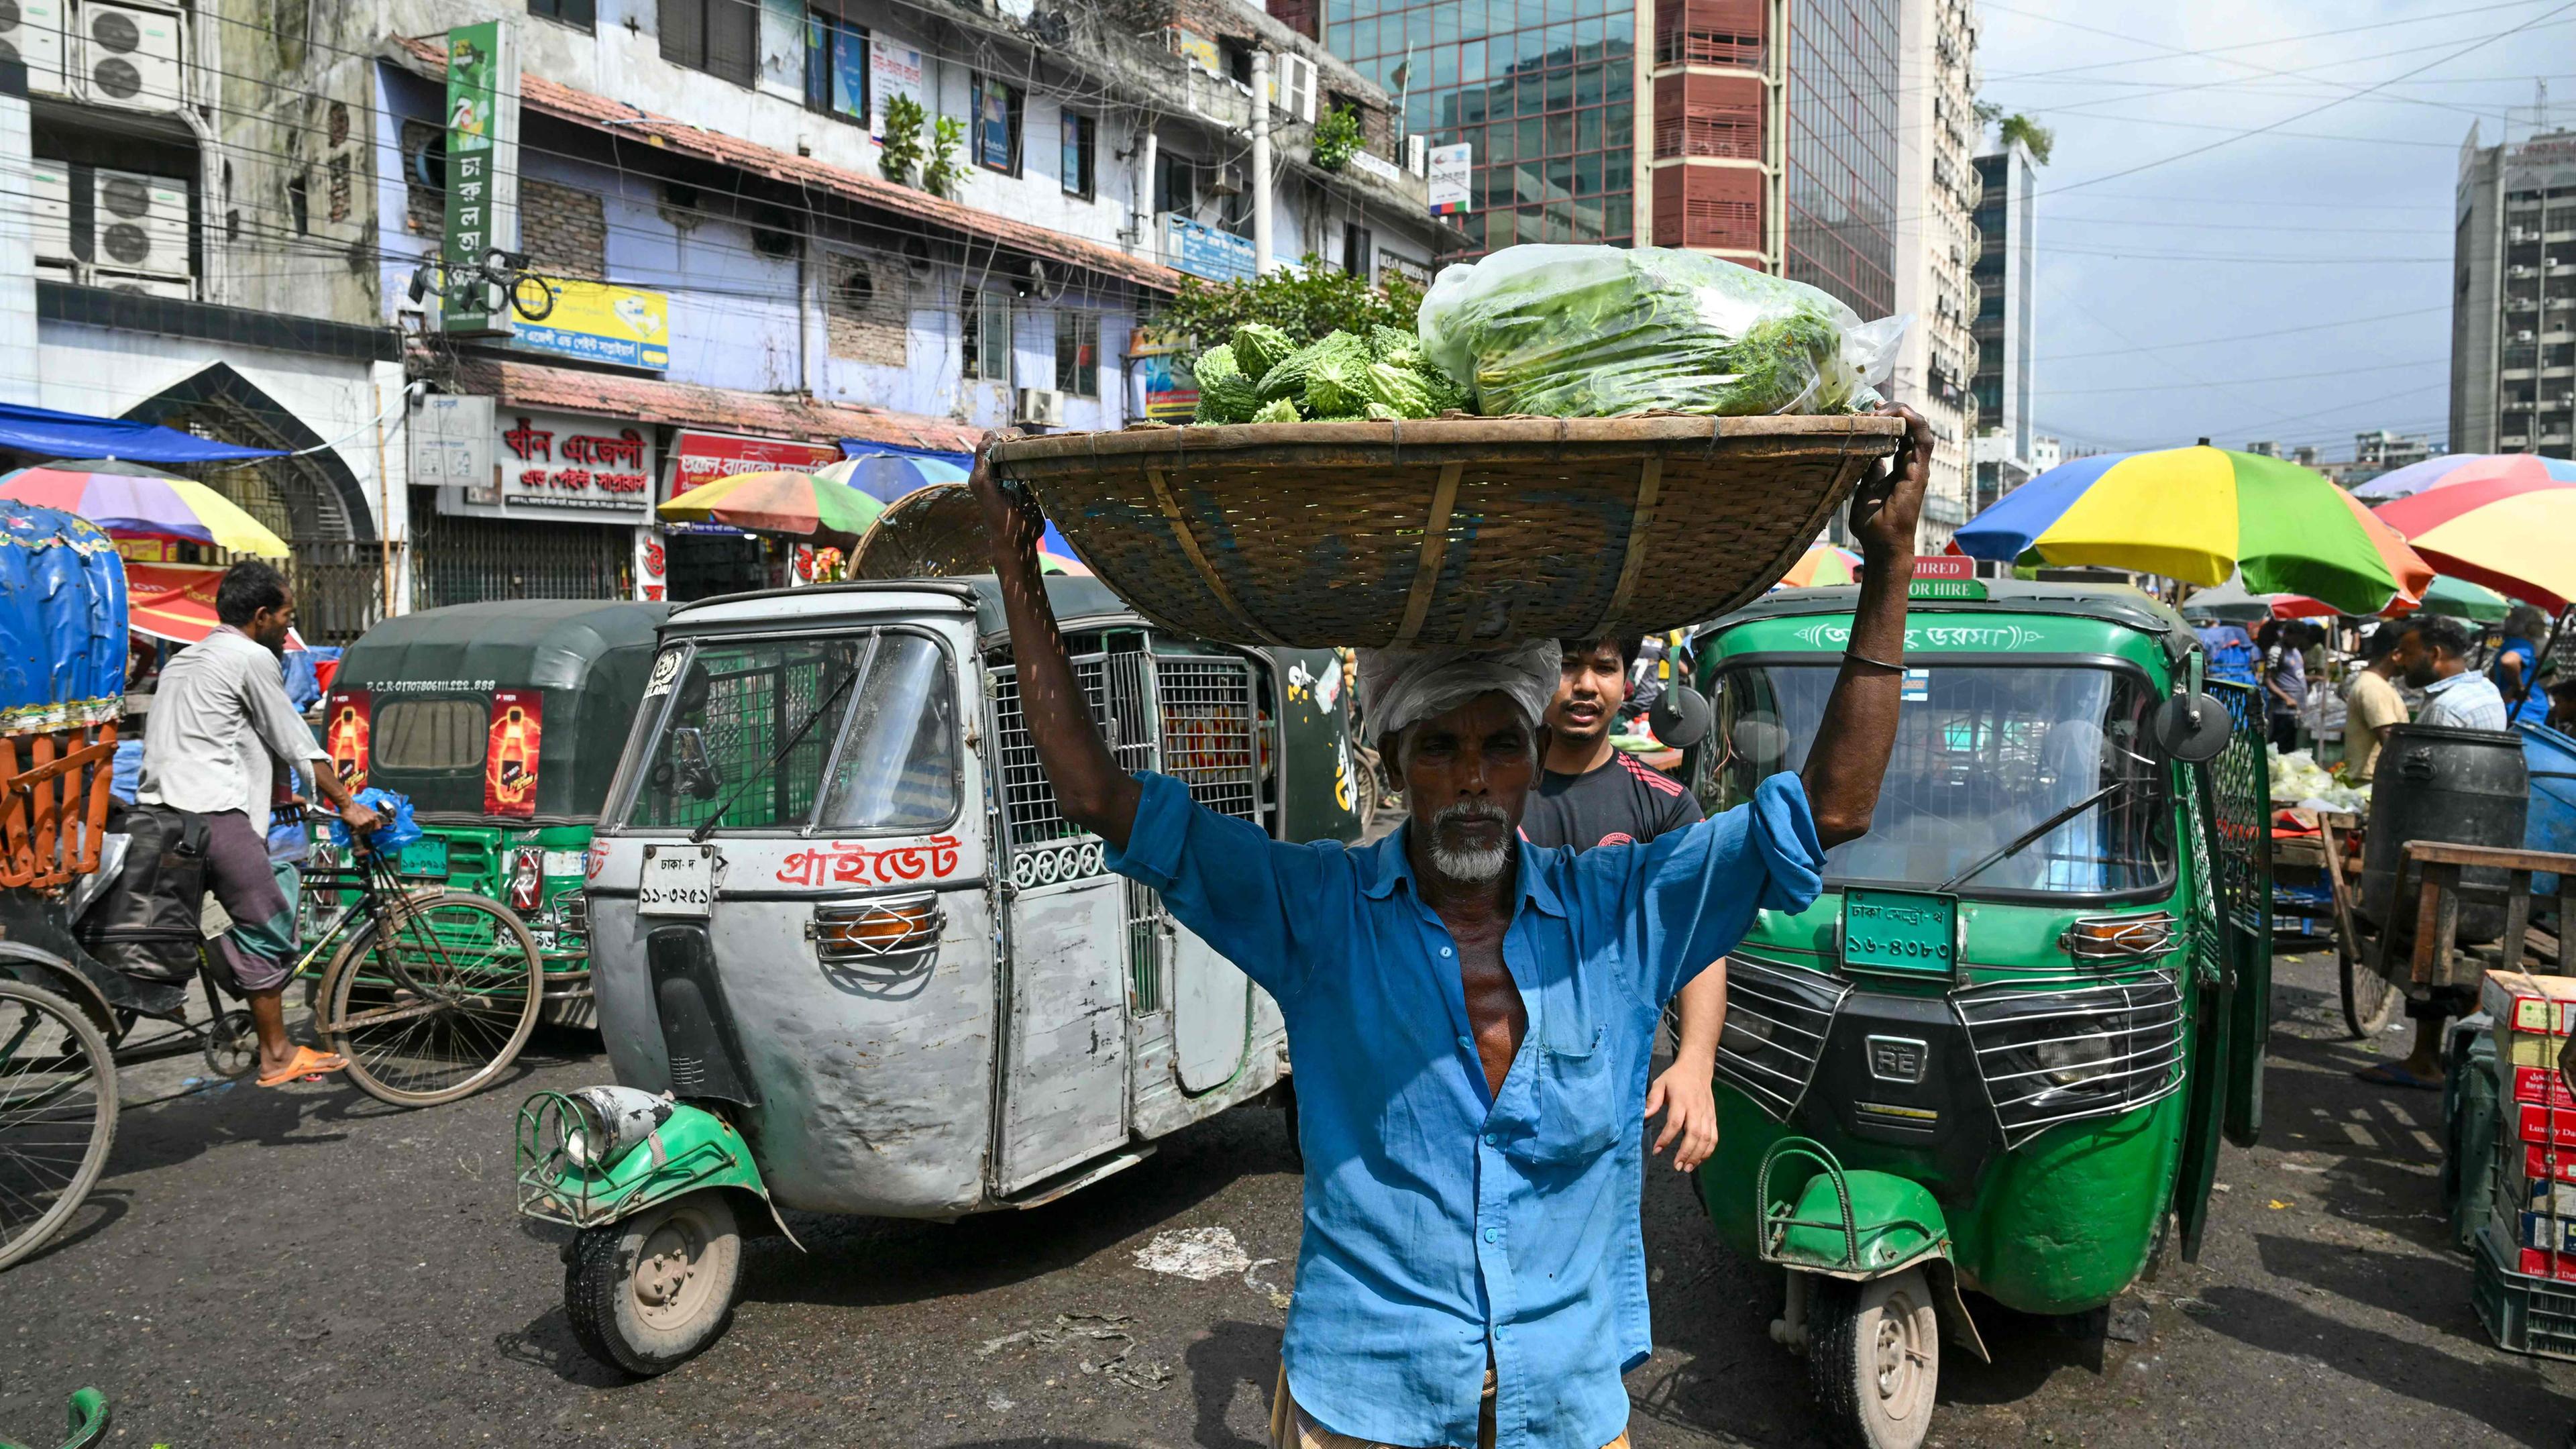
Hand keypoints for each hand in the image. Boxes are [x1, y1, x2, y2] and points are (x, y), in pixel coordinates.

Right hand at [339, 799, 383, 837]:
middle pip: (370, 830)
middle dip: (365, 830)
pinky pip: (358, 832)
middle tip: (360, 829)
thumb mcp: (367, 809)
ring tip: (355, 828)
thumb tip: (374, 821)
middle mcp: (371, 820)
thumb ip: (372, 815)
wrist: (348, 806)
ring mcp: (365, 823)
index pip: (378, 827)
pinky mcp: (359, 825)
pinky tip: (352, 829)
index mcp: (374, 816)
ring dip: (359, 831)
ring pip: (364, 832)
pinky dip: (354, 832)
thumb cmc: (356, 807)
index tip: (369, 829)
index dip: (373, 829)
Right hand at [967, 430, 1042, 567]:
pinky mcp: (980, 480)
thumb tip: (1049, 468)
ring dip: (1005, 437)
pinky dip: (993, 442)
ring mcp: (979, 478)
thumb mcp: (1030, 497)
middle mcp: (983, 476)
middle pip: (993, 443)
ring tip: (1022, 439)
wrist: (1014, 543)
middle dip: (1011, 436)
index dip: (1014, 439)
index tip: (1031, 440)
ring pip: (987, 444)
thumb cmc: (1025, 525)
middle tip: (1029, 439)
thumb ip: (1032, 482)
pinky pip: (983, 452)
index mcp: (995, 479)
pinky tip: (1010, 441)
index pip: (1000, 448)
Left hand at [1645, 1057, 1719, 1171]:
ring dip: (1698, 1155)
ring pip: (1707, 1138)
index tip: (1657, 1151)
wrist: (1698, 1068)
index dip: (1667, 1138)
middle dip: (1686, 1152)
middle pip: (1695, 1134)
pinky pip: (1714, 1137)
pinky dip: (1708, 1151)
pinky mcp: (1713, 1118)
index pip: (1675, 1122)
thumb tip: (1644, 1116)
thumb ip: (1652, 1099)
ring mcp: (1707, 1114)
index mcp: (1682, 1100)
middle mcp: (1696, 1108)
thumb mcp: (1659, 1083)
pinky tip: (1699, 1160)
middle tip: (1677, 1166)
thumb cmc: (1675, 1078)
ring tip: (1687, 1168)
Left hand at [1849, 403, 1932, 562]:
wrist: (1882, 545)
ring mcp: (1917, 468)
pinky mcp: (1919, 472)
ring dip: (1902, 414)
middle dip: (1894, 411)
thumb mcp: (1864, 490)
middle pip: (1910, 427)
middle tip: (1874, 406)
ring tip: (1883, 409)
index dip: (1889, 419)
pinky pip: (1923, 441)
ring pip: (1919, 429)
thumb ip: (1869, 471)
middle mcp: (1912, 465)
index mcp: (1900, 468)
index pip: (1900, 435)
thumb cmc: (1872, 524)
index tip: (1870, 411)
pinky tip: (1900, 413)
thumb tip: (1868, 456)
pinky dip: (1914, 423)